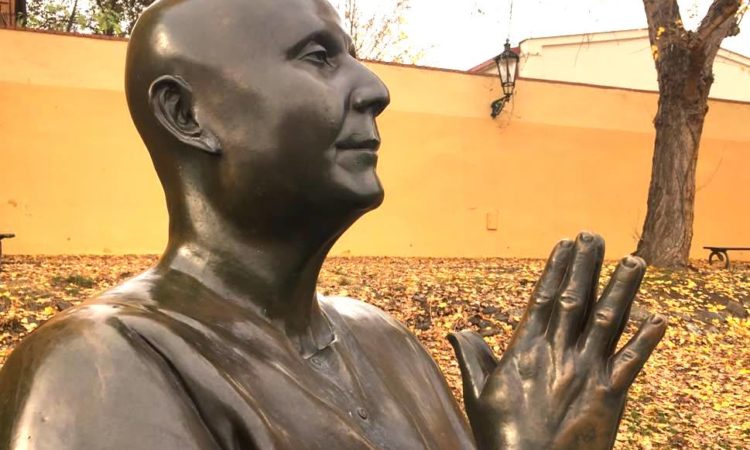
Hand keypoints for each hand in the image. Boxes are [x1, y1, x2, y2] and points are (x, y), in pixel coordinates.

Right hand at [448, 233, 666, 449]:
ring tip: (634, 260)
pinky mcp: (611, 396)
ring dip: (622, 289)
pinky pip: (632, 362)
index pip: (543, 299)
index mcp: (526, 351)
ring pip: (608, 321)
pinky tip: (659, 318)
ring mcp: (587, 373)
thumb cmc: (502, 438)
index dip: (556, 269)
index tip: (564, 243)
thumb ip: (472, 360)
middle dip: (586, 265)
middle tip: (595, 236)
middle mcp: (559, 354)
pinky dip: (647, 340)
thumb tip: (457, 330)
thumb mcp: (478, 396)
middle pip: (576, 300)